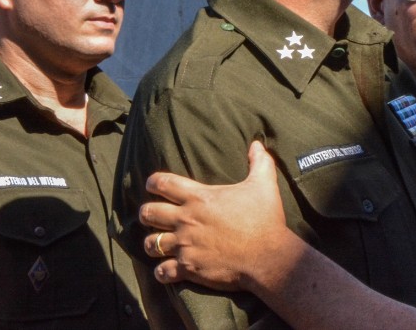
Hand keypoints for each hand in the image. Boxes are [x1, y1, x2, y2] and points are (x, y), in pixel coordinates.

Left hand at [140, 140, 288, 290]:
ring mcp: (185, 246)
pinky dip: (162, 271)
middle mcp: (186, 220)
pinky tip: (166, 270)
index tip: (153, 185)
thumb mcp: (264, 184)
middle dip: (147, 214)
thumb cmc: (265, 219)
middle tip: (152, 216)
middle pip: (148, 213)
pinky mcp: (188, 268)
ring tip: (157, 243)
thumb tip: (257, 144)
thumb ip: (259, 162)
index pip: (162, 183)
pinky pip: (162, 272)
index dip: (154, 182)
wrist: (268, 256)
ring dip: (152, 243)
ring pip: (151, 244)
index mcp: (199, 198)